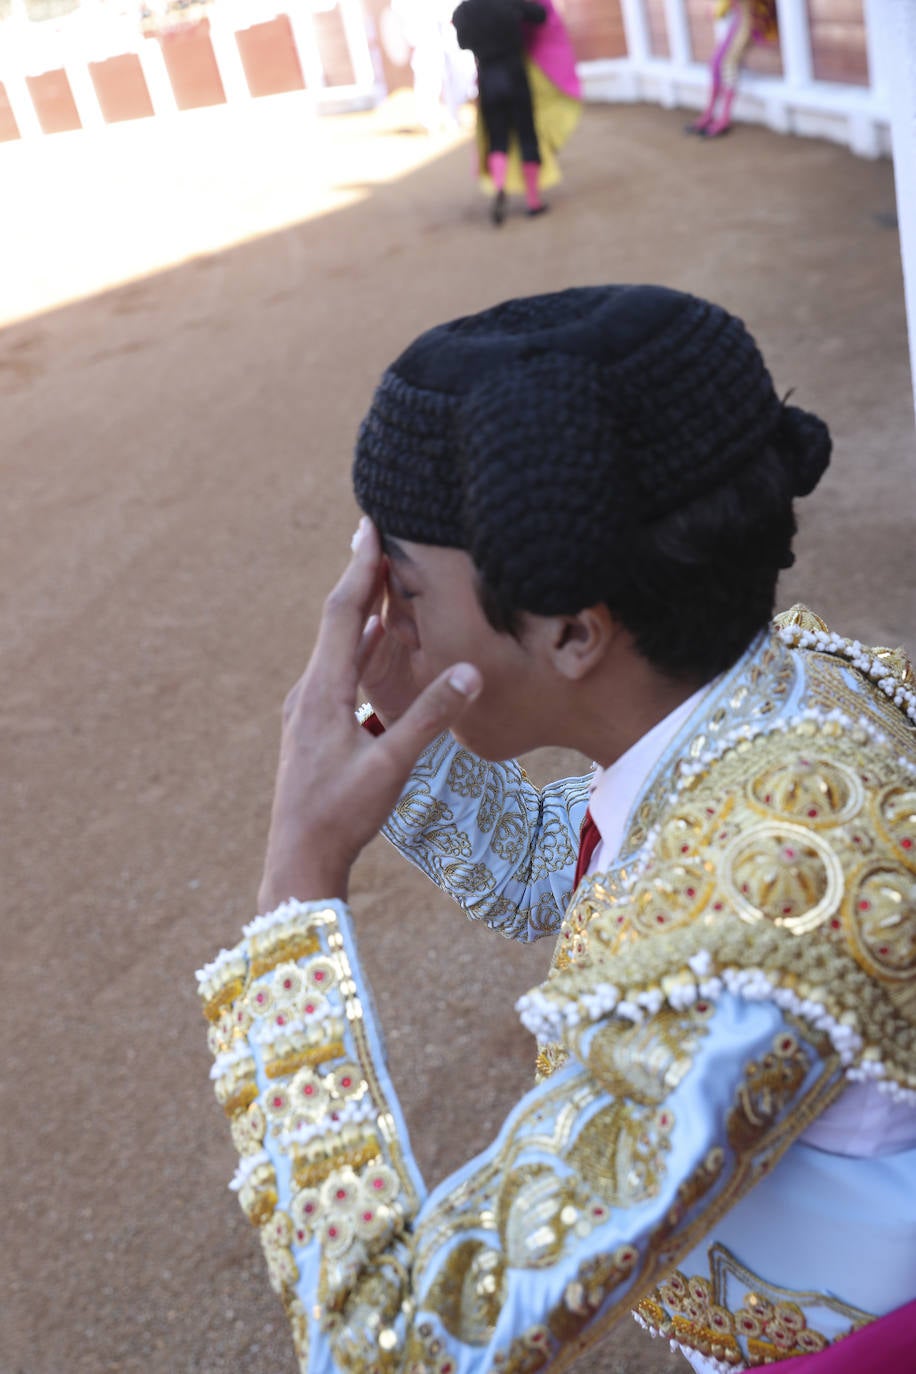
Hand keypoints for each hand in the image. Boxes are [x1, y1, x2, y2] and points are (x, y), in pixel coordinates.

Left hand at [258, 518, 481, 910]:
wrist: (297, 858)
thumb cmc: (341, 815)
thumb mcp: (391, 767)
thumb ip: (429, 718)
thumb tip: (470, 672)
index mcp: (322, 691)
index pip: (342, 613)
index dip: (360, 569)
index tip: (371, 526)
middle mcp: (308, 691)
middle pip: (335, 620)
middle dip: (359, 577)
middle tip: (377, 535)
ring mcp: (306, 709)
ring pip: (334, 645)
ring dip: (358, 610)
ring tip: (380, 579)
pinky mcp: (311, 726)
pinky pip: (335, 669)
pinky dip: (356, 644)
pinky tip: (371, 644)